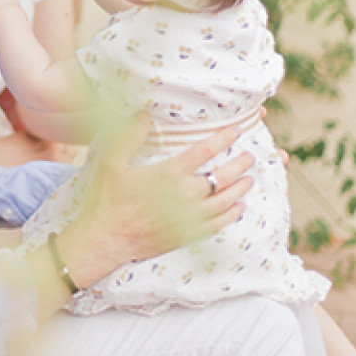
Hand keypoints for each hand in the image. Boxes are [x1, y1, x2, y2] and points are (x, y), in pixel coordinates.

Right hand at [58, 113, 254, 284]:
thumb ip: (130, 137)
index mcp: (168, 173)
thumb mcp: (112, 162)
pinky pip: (216, 225)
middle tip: (251, 157)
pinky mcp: (186, 235)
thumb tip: (143, 115)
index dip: (224, 138)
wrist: (104, 240)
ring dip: (240, 190)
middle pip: (222, 177)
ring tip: (249, 180)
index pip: (204, 151)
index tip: (237, 130)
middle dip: (240, 165)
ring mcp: (187, 217)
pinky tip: (238, 208)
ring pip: (224, 202)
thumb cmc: (107, 200)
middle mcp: (183, 195)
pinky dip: (231, 215)